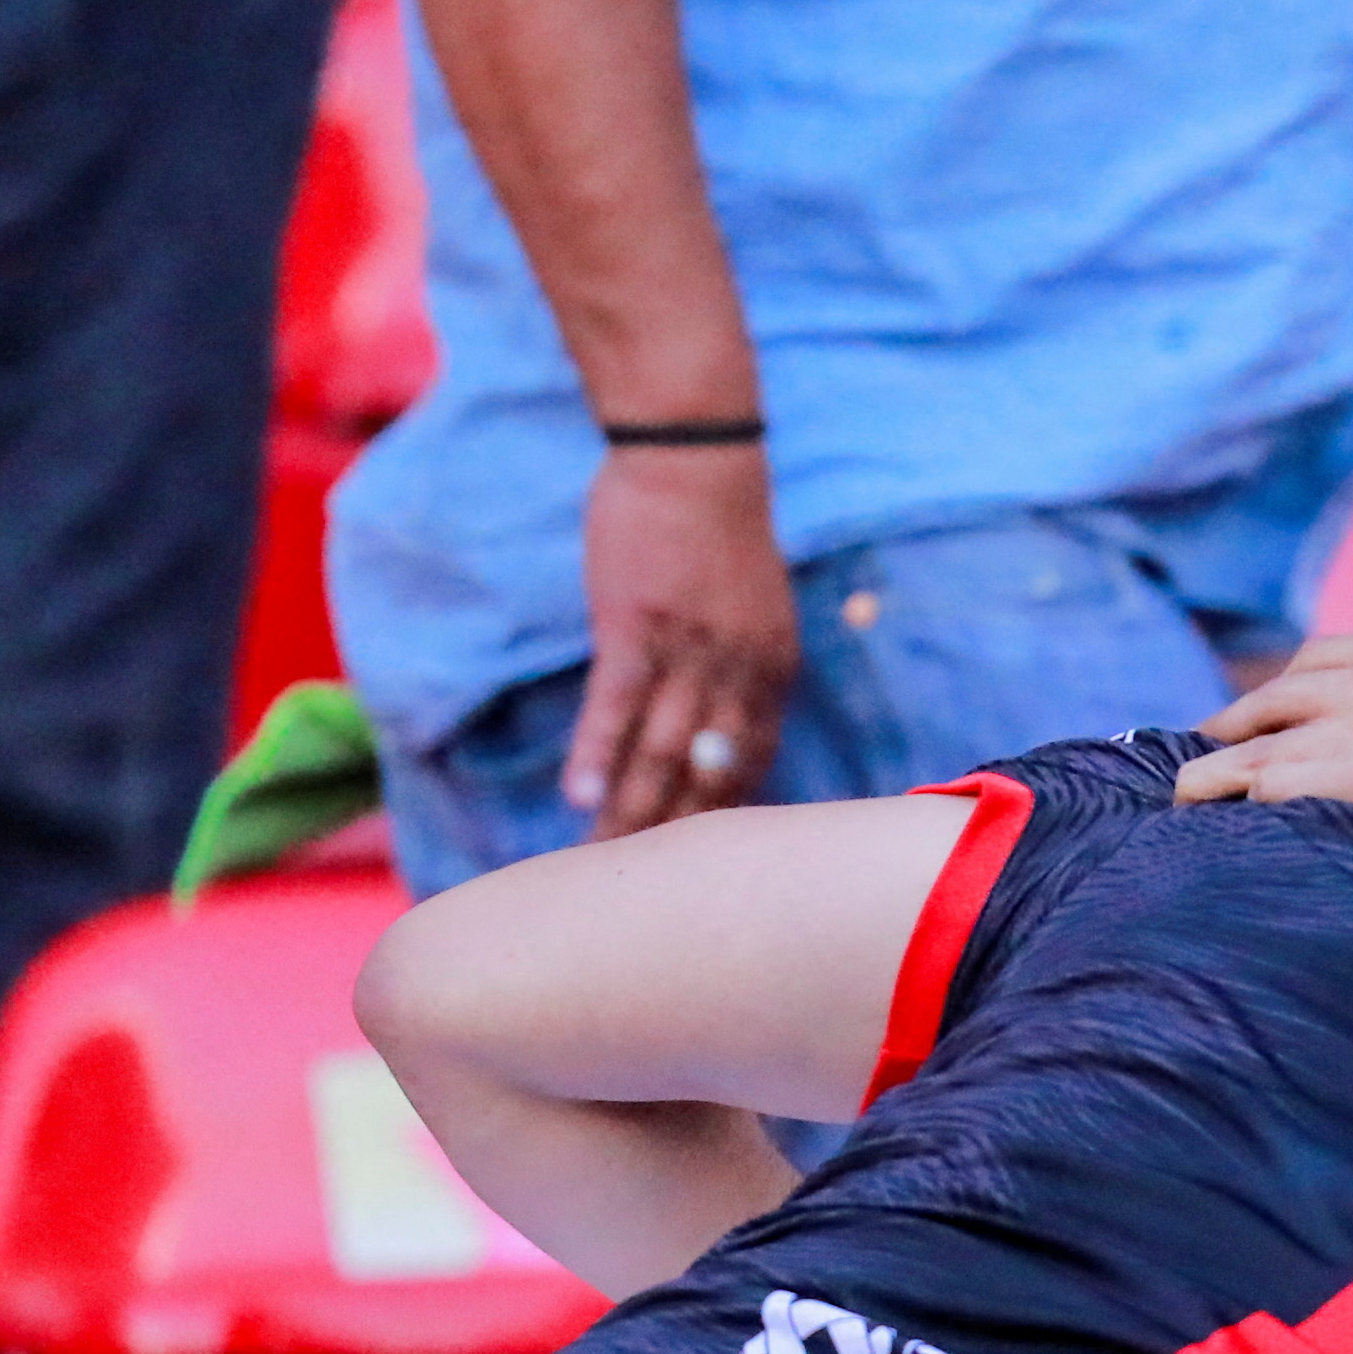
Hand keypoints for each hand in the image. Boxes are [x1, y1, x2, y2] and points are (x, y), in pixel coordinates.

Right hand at [563, 443, 795, 838]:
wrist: (695, 454)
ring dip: (630, 816)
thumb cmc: (715, 528)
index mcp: (773, 669)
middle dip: (677, 842)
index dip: (726, 821)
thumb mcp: (753, 607)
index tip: (700, 872)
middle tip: (645, 899)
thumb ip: (742, 667)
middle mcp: (741, 671)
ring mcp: (689, 651)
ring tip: (600, 871)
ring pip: (661, 753)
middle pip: (708, 776)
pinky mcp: (634, 626)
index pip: (754, 765)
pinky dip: (597, 756)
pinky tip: (578, 801)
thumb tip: (719, 721)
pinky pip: (616, 705)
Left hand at [1174, 624, 1352, 842]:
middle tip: (1205, 752)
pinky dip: (1249, 796)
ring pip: (1268, 736)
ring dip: (1221, 768)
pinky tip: (1230, 814)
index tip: (1250, 716)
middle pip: (1283, 691)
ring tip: (1188, 792)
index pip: (1322, 659)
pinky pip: (1284, 779)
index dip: (1279, 693)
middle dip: (1238, 723)